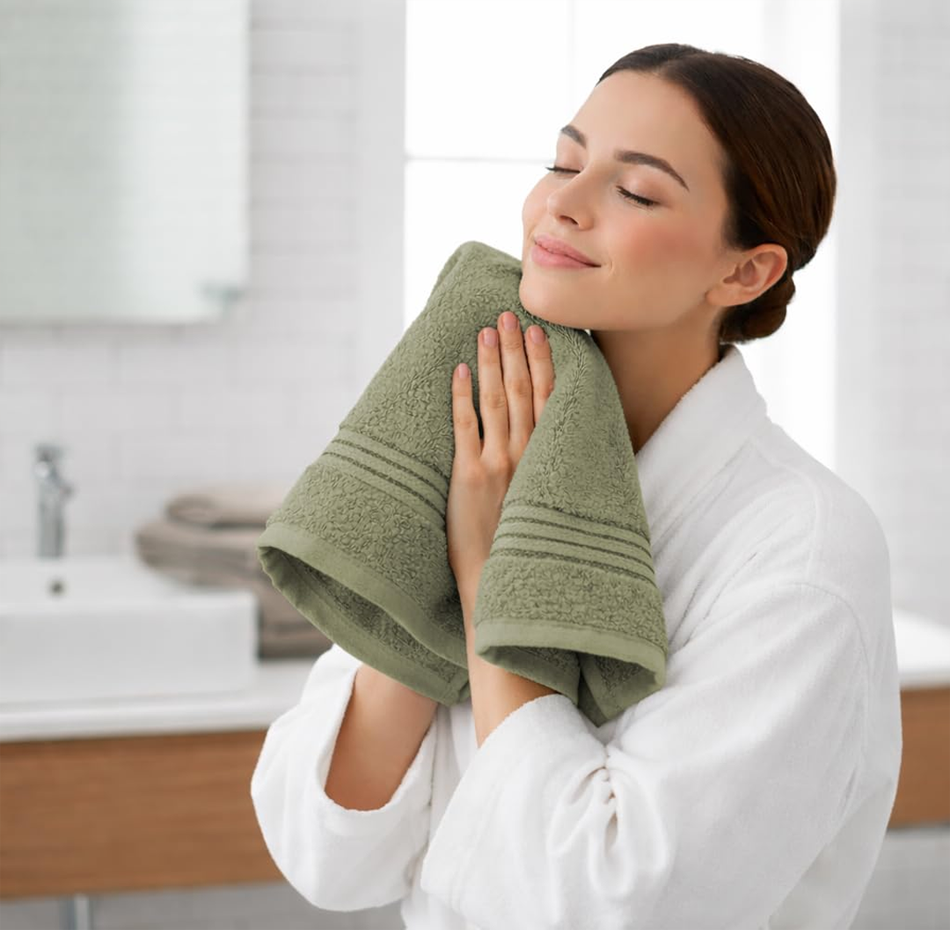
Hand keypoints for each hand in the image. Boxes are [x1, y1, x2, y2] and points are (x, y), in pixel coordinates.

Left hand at [446, 311, 554, 592]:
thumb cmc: (528, 546)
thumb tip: (560, 440)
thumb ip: (555, 468)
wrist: (502, 584)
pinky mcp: (468, 476)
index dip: (542, 361)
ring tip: (488, 330)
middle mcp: (526, 455)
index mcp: (549, 459)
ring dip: (492, 361)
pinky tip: (460, 369)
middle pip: (522, 389)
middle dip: (515, 349)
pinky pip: (463, 426)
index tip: (539, 331)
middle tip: (510, 314)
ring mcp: (497, 463)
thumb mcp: (554, 503)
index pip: (549, 398)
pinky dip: (462, 395)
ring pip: (496, 400)